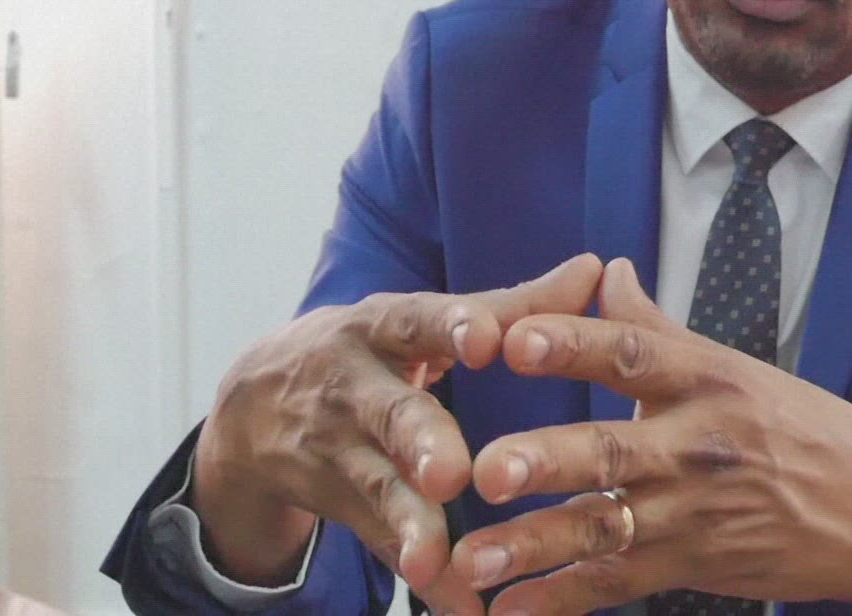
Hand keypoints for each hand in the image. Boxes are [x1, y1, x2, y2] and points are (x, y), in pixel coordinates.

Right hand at [192, 253, 604, 615]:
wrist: (253, 406)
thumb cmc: (370, 350)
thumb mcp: (423, 319)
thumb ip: (514, 303)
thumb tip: (597, 269)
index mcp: (384, 327)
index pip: (418, 321)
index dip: (452, 327)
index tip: (488, 339)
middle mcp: (355, 386)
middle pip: (391, 413)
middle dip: (420, 442)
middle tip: (450, 472)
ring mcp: (340, 450)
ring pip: (378, 489)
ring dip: (410, 526)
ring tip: (435, 562)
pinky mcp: (342, 505)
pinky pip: (386, 544)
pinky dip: (429, 579)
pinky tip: (463, 608)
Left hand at [449, 258, 851, 615]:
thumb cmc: (807, 429)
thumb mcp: (738, 367)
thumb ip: (655, 326)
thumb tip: (604, 271)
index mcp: (707, 378)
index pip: (631, 351)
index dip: (572, 343)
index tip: (513, 339)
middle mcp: (699, 443)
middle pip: (612, 449)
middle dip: (546, 460)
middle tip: (487, 470)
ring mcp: (697, 511)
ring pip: (603, 527)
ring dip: (533, 546)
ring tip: (470, 560)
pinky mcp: (697, 565)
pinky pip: (618, 584)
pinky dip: (562, 600)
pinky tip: (511, 611)